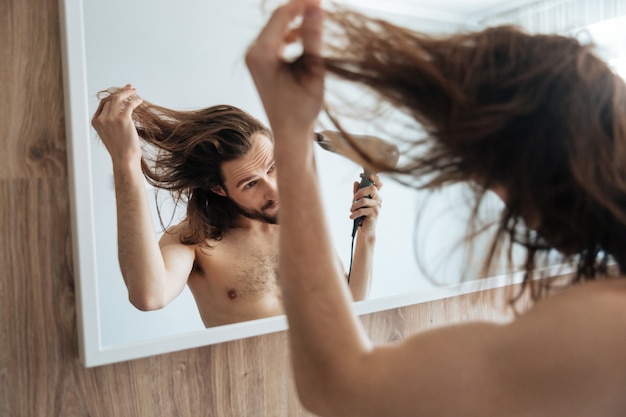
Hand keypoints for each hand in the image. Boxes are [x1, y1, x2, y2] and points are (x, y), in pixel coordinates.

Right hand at [91, 84, 143, 165]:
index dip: (113, 96)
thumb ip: (110, 122)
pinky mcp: (123, 119)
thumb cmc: (121, 149)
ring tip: (135, 92)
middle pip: (110, 98)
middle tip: (130, 88)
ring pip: (118, 98)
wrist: (124, 159)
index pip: (104, 103)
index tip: (122, 92)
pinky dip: (135, 100)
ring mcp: (111, 118)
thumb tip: (121, 109)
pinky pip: (129, 104)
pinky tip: (140, 101)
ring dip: (127, 93)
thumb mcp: (110, 134)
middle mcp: (101, 118)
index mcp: (96, 121)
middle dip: (121, 92)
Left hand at [245, 0, 323, 139]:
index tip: (322, 1)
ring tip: (318, 21)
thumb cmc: (302, 108)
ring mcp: (254, 58)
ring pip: (276, 28)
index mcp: (262, 54)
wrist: (290, 133)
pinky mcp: (259, 63)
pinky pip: (275, 39)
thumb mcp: (312, 71)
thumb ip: (312, 38)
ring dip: (296, 23)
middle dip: (299, 11)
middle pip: (277, 19)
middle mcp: (253, 53)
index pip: (281, 15)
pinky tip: (306, 38)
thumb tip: (316, 9)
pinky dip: (291, 35)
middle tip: (322, 7)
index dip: (302, 4)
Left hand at [350, 174, 382, 236]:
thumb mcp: (358, 202)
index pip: (379, 184)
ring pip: (364, 201)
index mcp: (375, 195)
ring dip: (354, 205)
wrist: (365, 229)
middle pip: (372, 189)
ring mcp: (378, 206)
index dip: (376, 178)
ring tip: (351, 210)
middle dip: (360, 192)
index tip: (370, 176)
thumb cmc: (362, 214)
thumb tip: (356, 182)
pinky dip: (355, 213)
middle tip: (354, 198)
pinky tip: (351, 216)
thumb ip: (357, 192)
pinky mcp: (375, 213)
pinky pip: (362, 210)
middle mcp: (378, 199)